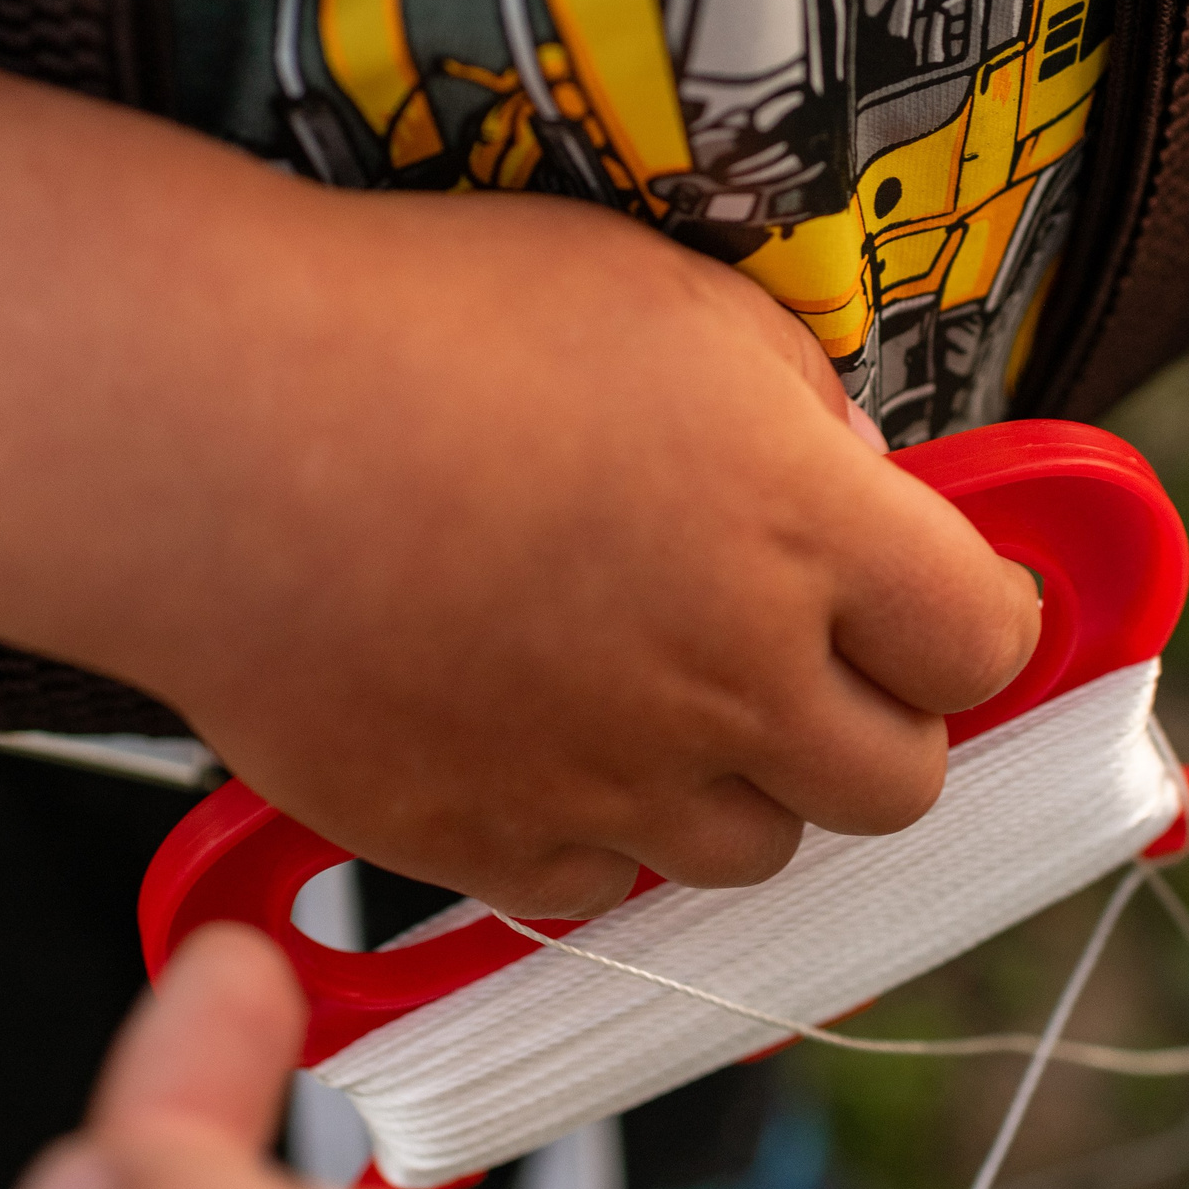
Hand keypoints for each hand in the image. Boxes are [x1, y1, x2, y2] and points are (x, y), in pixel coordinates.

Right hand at [126, 190, 1040, 917]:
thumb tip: (849, 477)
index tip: (947, 607)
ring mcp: (607, 786)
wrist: (206, 431)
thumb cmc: (428, 329)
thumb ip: (796, 403)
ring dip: (737, 790)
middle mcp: (730, 686)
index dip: (978, 627)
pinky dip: (590, 836)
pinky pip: (593, 889)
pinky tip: (534, 741)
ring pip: (751, 856)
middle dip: (880, 732)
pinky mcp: (483, 845)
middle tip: (818, 668)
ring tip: (655, 698)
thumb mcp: (666, 298)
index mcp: (803, 535)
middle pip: (895, 789)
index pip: (982, 643)